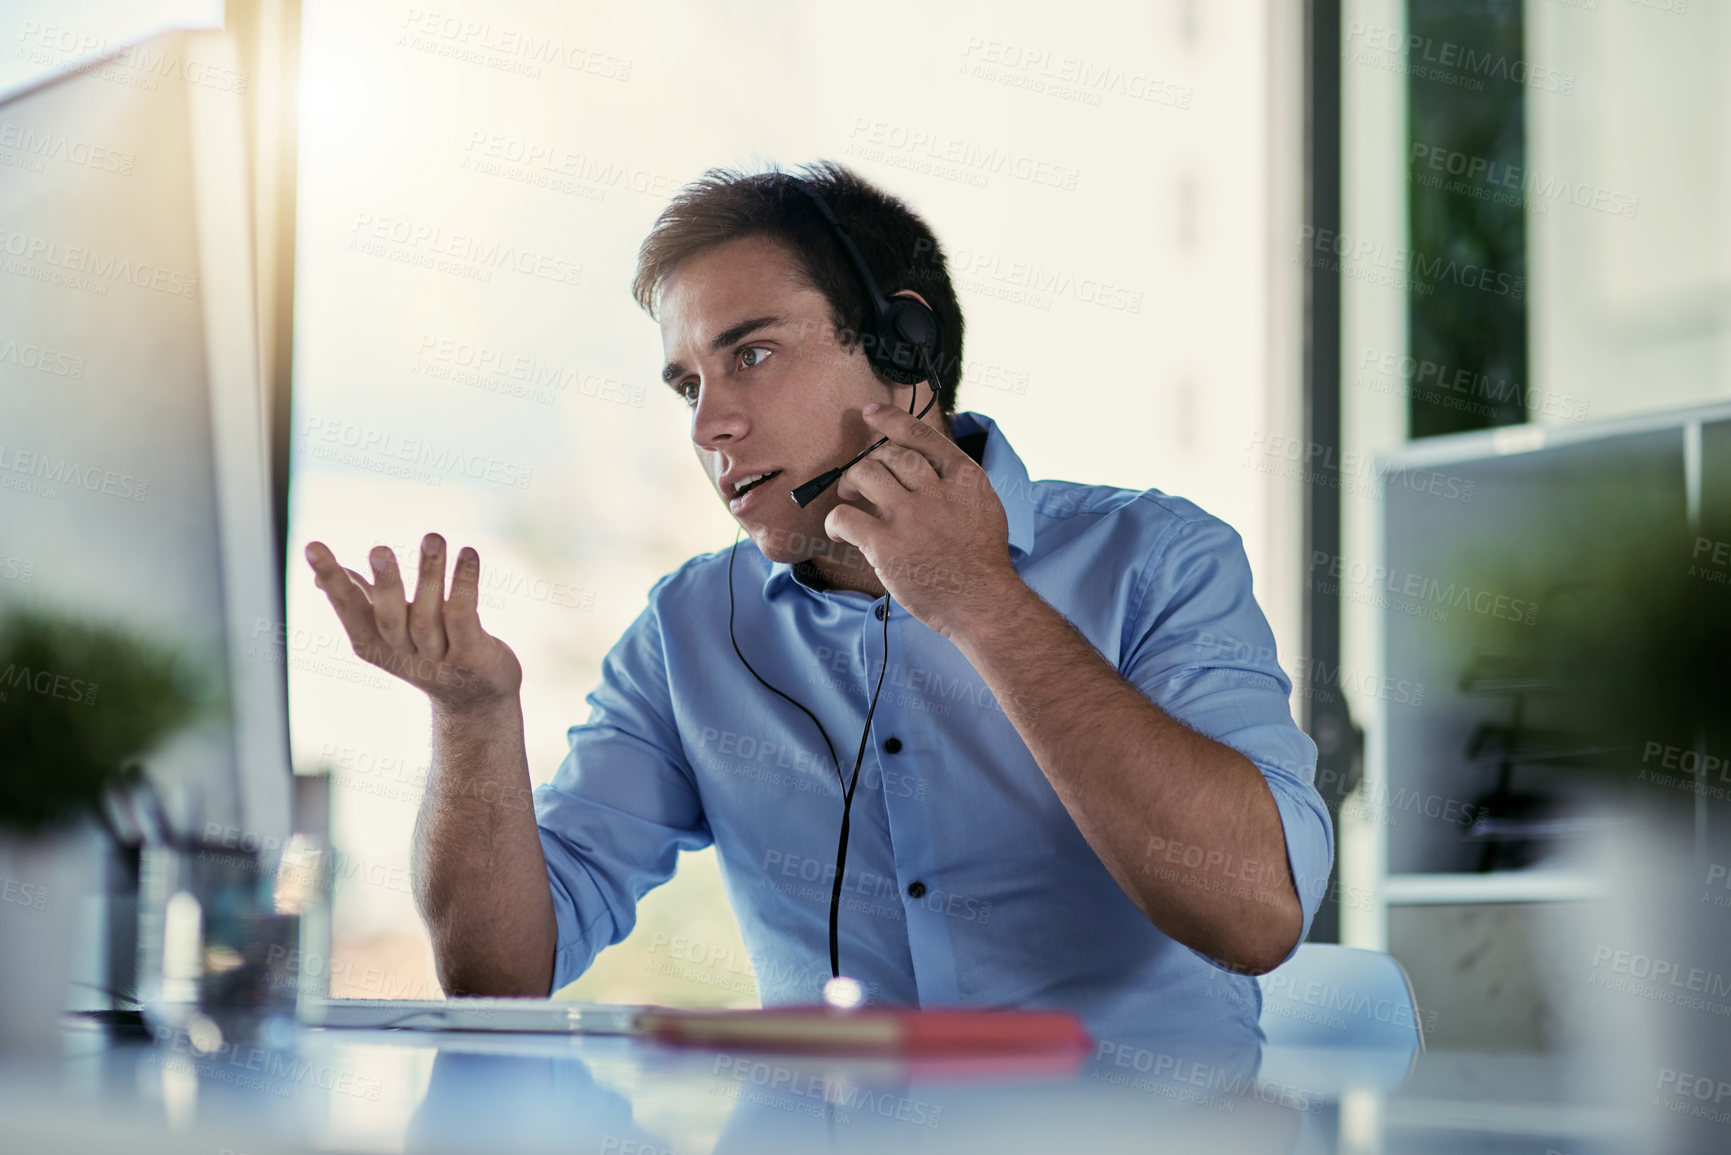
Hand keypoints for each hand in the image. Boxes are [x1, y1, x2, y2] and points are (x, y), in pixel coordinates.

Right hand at [305, 533, 522, 711]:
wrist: (477, 698)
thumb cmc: (429, 652)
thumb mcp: (390, 631)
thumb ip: (362, 600)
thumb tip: (319, 578)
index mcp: (374, 645)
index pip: (349, 610)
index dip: (332, 581)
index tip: (312, 546)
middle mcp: (403, 655)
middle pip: (389, 620)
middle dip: (384, 585)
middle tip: (379, 549)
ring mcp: (437, 660)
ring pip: (429, 616)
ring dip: (430, 574)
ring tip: (432, 537)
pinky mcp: (471, 657)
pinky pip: (465, 617)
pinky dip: (465, 585)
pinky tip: (468, 553)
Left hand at [825, 403, 1022, 637]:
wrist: (982, 601)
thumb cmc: (982, 560)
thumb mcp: (984, 506)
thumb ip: (956, 483)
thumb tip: (925, 464)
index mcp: (963, 478)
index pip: (921, 435)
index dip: (891, 420)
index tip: (871, 414)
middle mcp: (935, 491)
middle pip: (889, 454)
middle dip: (870, 461)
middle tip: (861, 481)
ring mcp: (909, 516)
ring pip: (865, 474)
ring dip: (851, 483)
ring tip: (850, 499)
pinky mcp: (885, 544)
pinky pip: (845, 517)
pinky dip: (836, 521)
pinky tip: (840, 531)